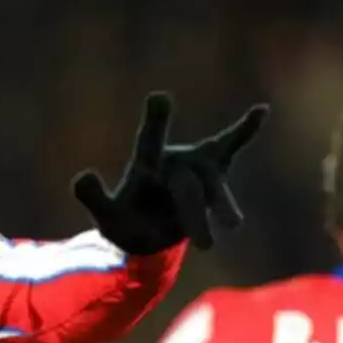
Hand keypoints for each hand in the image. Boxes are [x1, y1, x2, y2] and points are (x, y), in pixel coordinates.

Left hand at [73, 92, 268, 253]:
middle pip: (188, 186)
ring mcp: (193, 166)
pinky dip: (245, 131)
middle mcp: (171, 161)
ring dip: (224, 207)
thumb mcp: (108, 216)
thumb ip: (94, 197)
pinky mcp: (213, 173)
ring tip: (233, 227)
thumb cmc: (126, 223)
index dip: (155, 123)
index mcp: (145, 166)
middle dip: (196, 215)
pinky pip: (230, 147)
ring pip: (212, 186)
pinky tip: (261, 110)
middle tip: (206, 246)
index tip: (160, 96)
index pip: (149, 144)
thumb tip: (81, 176)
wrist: (146, 236)